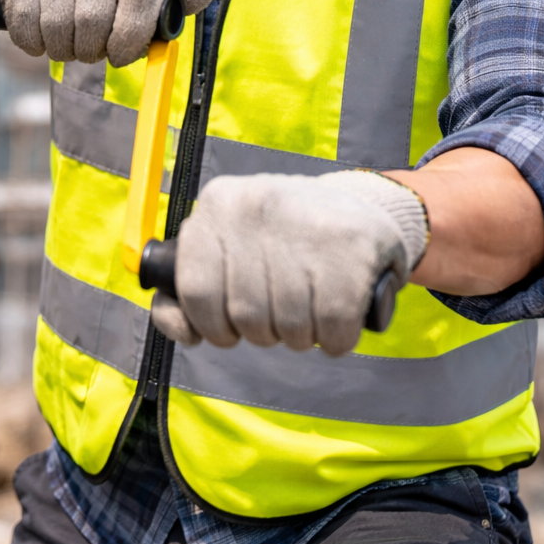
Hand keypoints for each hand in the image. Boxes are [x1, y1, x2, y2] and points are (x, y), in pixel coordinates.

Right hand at [0, 0, 212, 65]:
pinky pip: (27, 26)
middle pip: (93, 17)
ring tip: (67, 43)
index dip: (132, 37)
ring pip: (58, 25)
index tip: (121, 57)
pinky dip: (34, 44)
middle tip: (89, 52)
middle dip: (90, 50)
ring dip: (62, 50)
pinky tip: (41, 33)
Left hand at [151, 170, 428, 356]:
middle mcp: (257, 204)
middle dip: (263, 331)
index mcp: (219, 203)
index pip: (196, 291)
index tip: (231, 321)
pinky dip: (335, 340)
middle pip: (245, 316)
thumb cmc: (282, 240)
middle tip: (280, 310)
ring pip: (289, 328)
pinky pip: (333, 330)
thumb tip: (184, 330)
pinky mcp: (352, 249)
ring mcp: (306, 223)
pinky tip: (337, 317)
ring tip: (309, 308)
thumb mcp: (228, 247)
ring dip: (301, 337)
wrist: (359, 210)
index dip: (212, 324)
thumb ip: (190, 290)